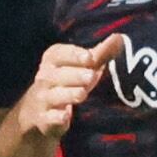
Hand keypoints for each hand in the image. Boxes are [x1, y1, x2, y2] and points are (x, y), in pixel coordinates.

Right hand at [8, 33, 124, 143]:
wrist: (38, 111)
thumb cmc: (67, 83)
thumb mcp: (81, 68)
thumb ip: (98, 54)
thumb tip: (118, 38)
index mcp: (52, 61)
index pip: (58, 54)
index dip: (73, 54)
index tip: (89, 56)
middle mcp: (45, 78)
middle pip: (56, 75)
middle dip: (74, 74)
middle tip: (90, 75)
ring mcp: (43, 99)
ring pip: (54, 95)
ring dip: (68, 94)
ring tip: (82, 93)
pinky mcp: (44, 119)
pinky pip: (49, 117)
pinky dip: (56, 117)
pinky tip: (65, 116)